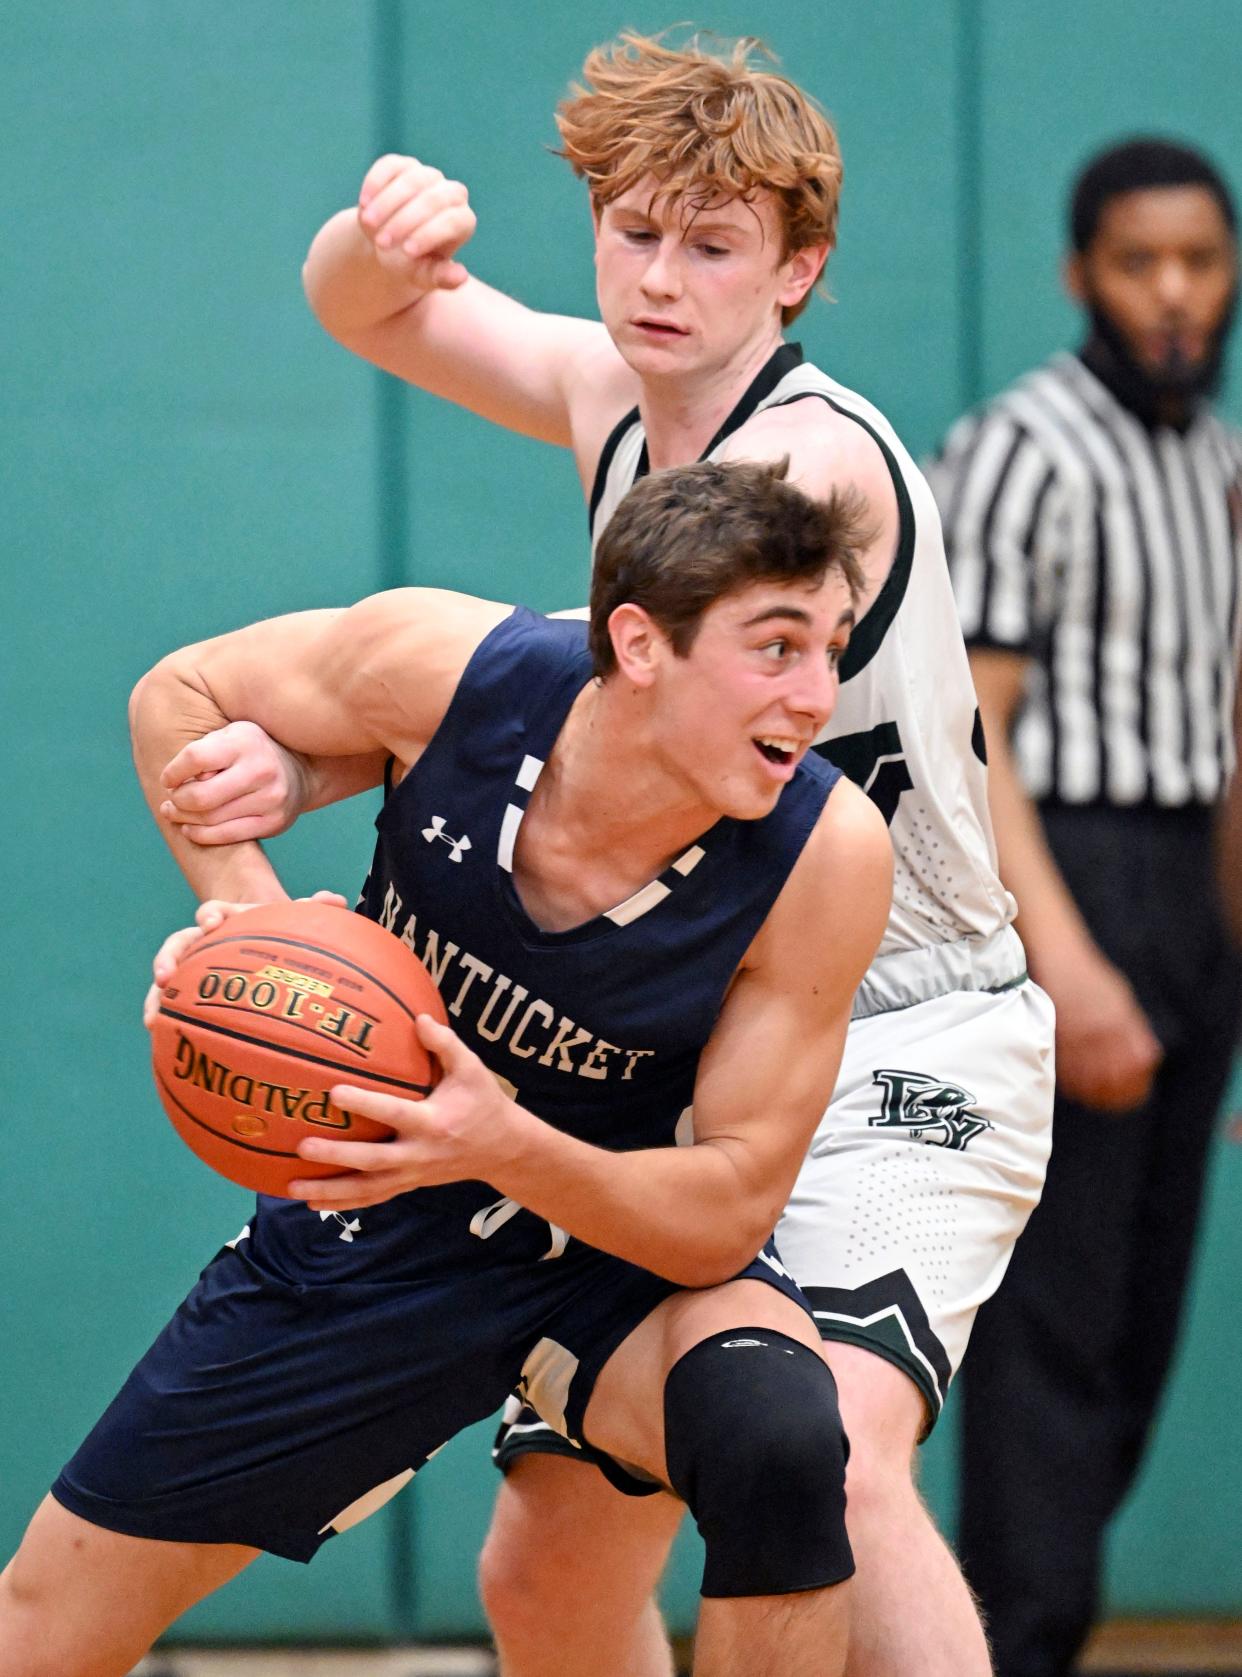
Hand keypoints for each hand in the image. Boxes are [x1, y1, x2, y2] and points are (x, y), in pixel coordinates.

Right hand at [143, 890, 345, 1027]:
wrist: (269, 946)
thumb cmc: (283, 934)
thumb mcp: (297, 923)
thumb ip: (314, 912)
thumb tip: (336, 900)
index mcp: (228, 920)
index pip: (213, 912)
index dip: (210, 916)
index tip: (211, 924)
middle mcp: (205, 941)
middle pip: (179, 944)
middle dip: (168, 958)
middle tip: (164, 976)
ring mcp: (195, 966)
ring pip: (168, 977)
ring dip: (156, 995)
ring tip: (152, 1019)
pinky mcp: (193, 992)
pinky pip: (174, 1004)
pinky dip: (166, 1018)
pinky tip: (160, 1039)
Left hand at [160, 721, 306, 845]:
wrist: (299, 771)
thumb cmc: (250, 752)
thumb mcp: (230, 736)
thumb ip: (204, 750)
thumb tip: (182, 782)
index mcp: (245, 741)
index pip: (195, 759)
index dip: (173, 773)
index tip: (168, 780)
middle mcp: (261, 769)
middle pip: (201, 796)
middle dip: (177, 800)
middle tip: (170, 800)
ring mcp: (271, 798)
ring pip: (211, 818)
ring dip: (184, 819)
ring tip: (174, 813)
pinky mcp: (274, 822)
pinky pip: (227, 835)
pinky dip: (201, 835)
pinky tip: (190, 829)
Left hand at [288, 1014, 526, 1208]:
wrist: (502, 1149)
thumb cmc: (483, 1103)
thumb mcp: (472, 1069)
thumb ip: (445, 1043)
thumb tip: (418, 1018)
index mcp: (433, 1123)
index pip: (394, 1113)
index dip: (365, 1104)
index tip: (334, 1093)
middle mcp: (419, 1154)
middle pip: (372, 1160)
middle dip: (337, 1156)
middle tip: (302, 1146)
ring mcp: (412, 1174)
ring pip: (367, 1188)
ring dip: (330, 1190)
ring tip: (292, 1187)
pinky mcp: (408, 1185)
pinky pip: (372, 1198)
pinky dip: (343, 1202)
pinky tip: (312, 1202)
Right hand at [356, 154, 475, 292]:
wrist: (388, 246)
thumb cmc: (411, 263)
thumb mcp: (424, 275)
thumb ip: (441, 277)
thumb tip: (461, 277)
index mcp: (462, 221)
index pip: (453, 221)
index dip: (429, 234)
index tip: (406, 252)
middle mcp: (451, 193)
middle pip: (432, 200)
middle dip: (405, 221)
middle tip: (382, 243)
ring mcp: (427, 176)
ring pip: (412, 180)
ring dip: (388, 203)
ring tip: (368, 224)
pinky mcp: (402, 165)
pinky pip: (391, 166)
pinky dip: (376, 183)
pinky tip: (363, 203)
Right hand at [1040, 948, 1163, 1110]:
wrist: (1060, 957)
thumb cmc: (1091, 977)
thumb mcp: (1121, 999)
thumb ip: (1133, 1028)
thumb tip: (1145, 1060)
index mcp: (1124, 1021)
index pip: (1139, 1064)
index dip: (1138, 1084)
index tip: (1136, 1092)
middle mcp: (1104, 1028)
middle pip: (1115, 1076)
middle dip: (1116, 1094)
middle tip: (1113, 1101)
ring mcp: (1080, 1032)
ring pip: (1089, 1077)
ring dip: (1093, 1092)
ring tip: (1094, 1098)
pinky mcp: (1057, 1034)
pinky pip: (1067, 1069)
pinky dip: (1073, 1082)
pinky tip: (1076, 1086)